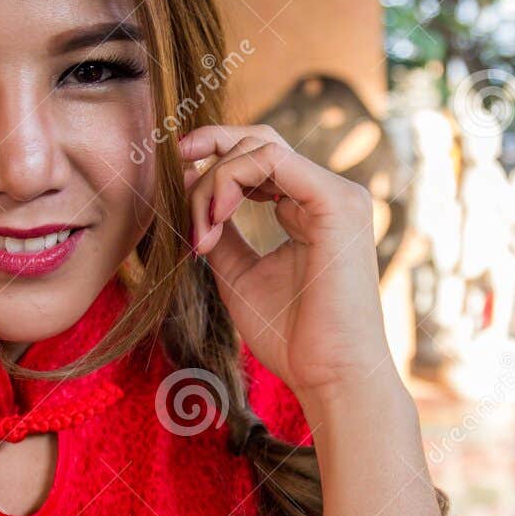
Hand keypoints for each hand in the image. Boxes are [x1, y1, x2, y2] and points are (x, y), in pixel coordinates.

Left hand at [177, 124, 392, 405]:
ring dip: (214, 180)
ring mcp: (338, 195)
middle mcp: (330, 195)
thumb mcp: (240, 274)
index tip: (178, 183)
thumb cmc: (292, 336)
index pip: (262, 160)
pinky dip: (230, 180)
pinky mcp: (337, 201)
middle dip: (211, 147)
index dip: (215, 163)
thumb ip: (222, 233)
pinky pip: (271, 160)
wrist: (330, 375)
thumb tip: (191, 196)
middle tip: (176, 169)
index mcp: (313, 210)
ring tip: (202, 230)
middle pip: (262, 140)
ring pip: (261, 147)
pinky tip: (216, 218)